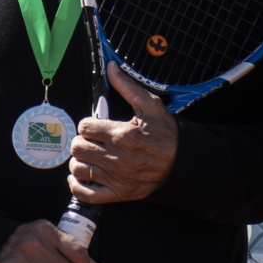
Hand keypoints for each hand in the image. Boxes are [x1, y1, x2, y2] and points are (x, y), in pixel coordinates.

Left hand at [67, 66, 177, 203]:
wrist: (184, 163)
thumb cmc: (167, 135)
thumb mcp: (151, 106)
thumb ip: (127, 86)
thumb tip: (111, 68)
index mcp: (122, 134)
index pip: (85, 127)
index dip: (88, 124)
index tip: (95, 127)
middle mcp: (117, 157)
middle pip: (78, 147)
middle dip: (81, 141)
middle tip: (91, 141)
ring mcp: (117, 177)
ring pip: (78, 169)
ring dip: (79, 161)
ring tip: (88, 157)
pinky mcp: (119, 193)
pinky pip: (87, 194)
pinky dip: (78, 186)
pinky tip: (81, 177)